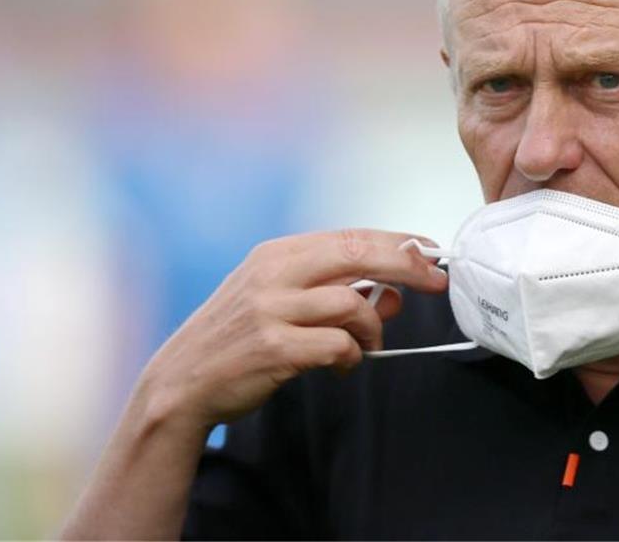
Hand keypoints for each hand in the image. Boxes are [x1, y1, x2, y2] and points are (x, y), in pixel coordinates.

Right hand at [136, 228, 448, 429]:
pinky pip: (337, 345)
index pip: (351, 237)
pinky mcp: (274, 347)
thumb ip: (333, 292)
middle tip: (436, 282)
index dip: (397, 244)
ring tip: (368, 346)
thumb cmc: (238, 339)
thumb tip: (394, 293)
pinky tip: (344, 365)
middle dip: (406, 265)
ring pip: (353, 304)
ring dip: (373, 328)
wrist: (182, 382)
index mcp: (277, 254)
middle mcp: (273, 274)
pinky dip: (351, 357)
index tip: (430, 251)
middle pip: (358, 255)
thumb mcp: (280, 302)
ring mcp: (271, 309)